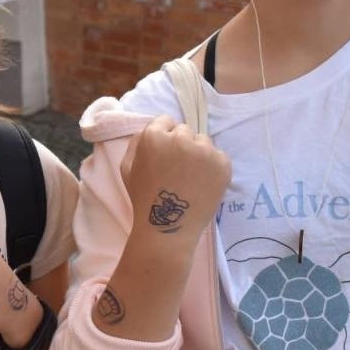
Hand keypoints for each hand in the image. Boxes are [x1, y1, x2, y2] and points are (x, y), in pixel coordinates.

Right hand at [120, 116, 229, 246]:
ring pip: (203, 142)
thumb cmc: (143, 198)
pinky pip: (218, 156)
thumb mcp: (127, 167)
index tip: (164, 155)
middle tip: (177, 169)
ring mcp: (204, 151)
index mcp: (154, 136)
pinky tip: (202, 183)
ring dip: (198, 154)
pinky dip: (212, 167)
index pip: (165, 121)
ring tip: (190, 178)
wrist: (167, 228)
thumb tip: (154, 127)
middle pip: (184, 131)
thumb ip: (137, 141)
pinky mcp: (222, 163)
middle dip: (181, 145)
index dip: (163, 138)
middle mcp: (181, 138)